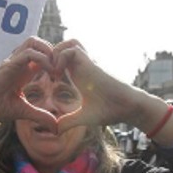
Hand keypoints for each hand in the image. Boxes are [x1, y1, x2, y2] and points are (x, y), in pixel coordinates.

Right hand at [0, 37, 59, 138]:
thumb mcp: (24, 112)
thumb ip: (41, 116)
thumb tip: (56, 127)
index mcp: (22, 70)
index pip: (40, 53)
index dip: (53, 60)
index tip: (60, 75)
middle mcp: (18, 63)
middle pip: (37, 42)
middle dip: (52, 51)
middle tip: (59, 69)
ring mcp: (12, 62)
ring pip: (33, 42)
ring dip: (48, 51)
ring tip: (54, 69)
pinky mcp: (9, 65)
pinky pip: (29, 53)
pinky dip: (42, 59)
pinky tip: (49, 73)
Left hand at [52, 39, 172, 145]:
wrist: (126, 107)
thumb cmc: (109, 110)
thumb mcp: (84, 117)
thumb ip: (69, 121)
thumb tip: (55, 129)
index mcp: (78, 75)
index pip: (62, 58)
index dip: (51, 64)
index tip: (47, 80)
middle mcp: (82, 66)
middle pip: (63, 46)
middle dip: (50, 56)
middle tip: (46, 73)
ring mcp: (87, 63)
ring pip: (68, 43)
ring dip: (56, 54)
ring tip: (53, 72)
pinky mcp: (91, 63)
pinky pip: (72, 49)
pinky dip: (61, 57)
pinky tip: (59, 74)